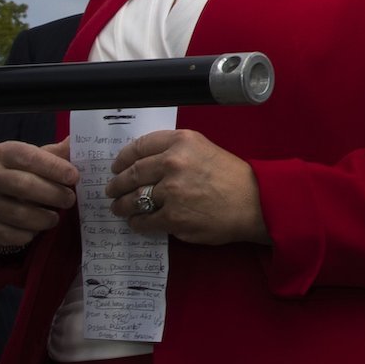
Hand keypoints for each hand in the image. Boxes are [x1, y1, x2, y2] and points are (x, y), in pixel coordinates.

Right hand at [0, 138, 78, 249]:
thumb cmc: (25, 174)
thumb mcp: (39, 159)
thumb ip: (58, 153)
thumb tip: (76, 141)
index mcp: (3, 153)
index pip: (29, 157)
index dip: (53, 167)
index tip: (74, 176)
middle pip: (23, 185)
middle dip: (52, 194)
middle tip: (70, 199)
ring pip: (17, 213)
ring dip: (43, 218)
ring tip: (56, 217)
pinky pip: (8, 234)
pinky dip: (27, 235)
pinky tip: (36, 230)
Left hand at [105, 129, 269, 245]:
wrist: (253, 202)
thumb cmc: (230, 175)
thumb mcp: (202, 148)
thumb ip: (173, 150)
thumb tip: (143, 162)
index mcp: (180, 142)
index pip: (139, 147)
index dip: (123, 158)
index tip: (117, 165)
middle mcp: (173, 162)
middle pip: (132, 173)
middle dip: (117, 183)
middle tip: (111, 189)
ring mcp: (172, 192)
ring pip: (134, 198)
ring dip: (122, 205)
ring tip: (118, 208)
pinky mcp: (174, 218)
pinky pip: (145, 220)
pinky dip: (137, 222)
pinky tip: (136, 222)